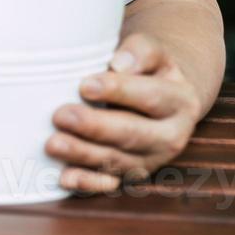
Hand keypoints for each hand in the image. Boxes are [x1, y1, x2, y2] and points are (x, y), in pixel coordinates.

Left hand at [46, 32, 202, 192]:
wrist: (162, 95)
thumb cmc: (148, 68)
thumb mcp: (153, 52)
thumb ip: (141, 51)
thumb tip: (118, 63)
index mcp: (180, 102)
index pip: (150, 97)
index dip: (118, 91)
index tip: (85, 85)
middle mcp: (171, 136)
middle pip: (132, 134)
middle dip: (94, 127)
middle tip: (60, 116)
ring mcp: (152, 159)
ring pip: (118, 161)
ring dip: (84, 155)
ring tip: (53, 144)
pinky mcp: (133, 173)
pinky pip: (111, 183)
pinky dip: (88, 182)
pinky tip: (65, 177)